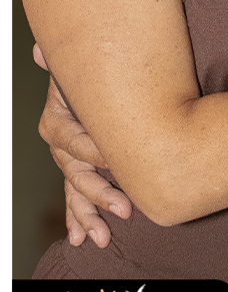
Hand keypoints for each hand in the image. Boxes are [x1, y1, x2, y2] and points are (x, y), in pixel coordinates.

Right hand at [37, 67, 131, 245]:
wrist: (98, 83)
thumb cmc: (92, 74)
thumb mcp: (79, 70)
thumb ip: (62, 64)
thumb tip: (38, 51)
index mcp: (58, 120)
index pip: (75, 142)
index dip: (95, 154)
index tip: (116, 165)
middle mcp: (61, 145)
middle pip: (77, 174)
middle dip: (99, 195)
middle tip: (125, 210)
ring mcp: (70, 161)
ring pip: (76, 192)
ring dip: (89, 216)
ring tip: (104, 238)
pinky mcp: (81, 171)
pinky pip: (75, 197)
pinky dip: (78, 217)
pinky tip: (80, 239)